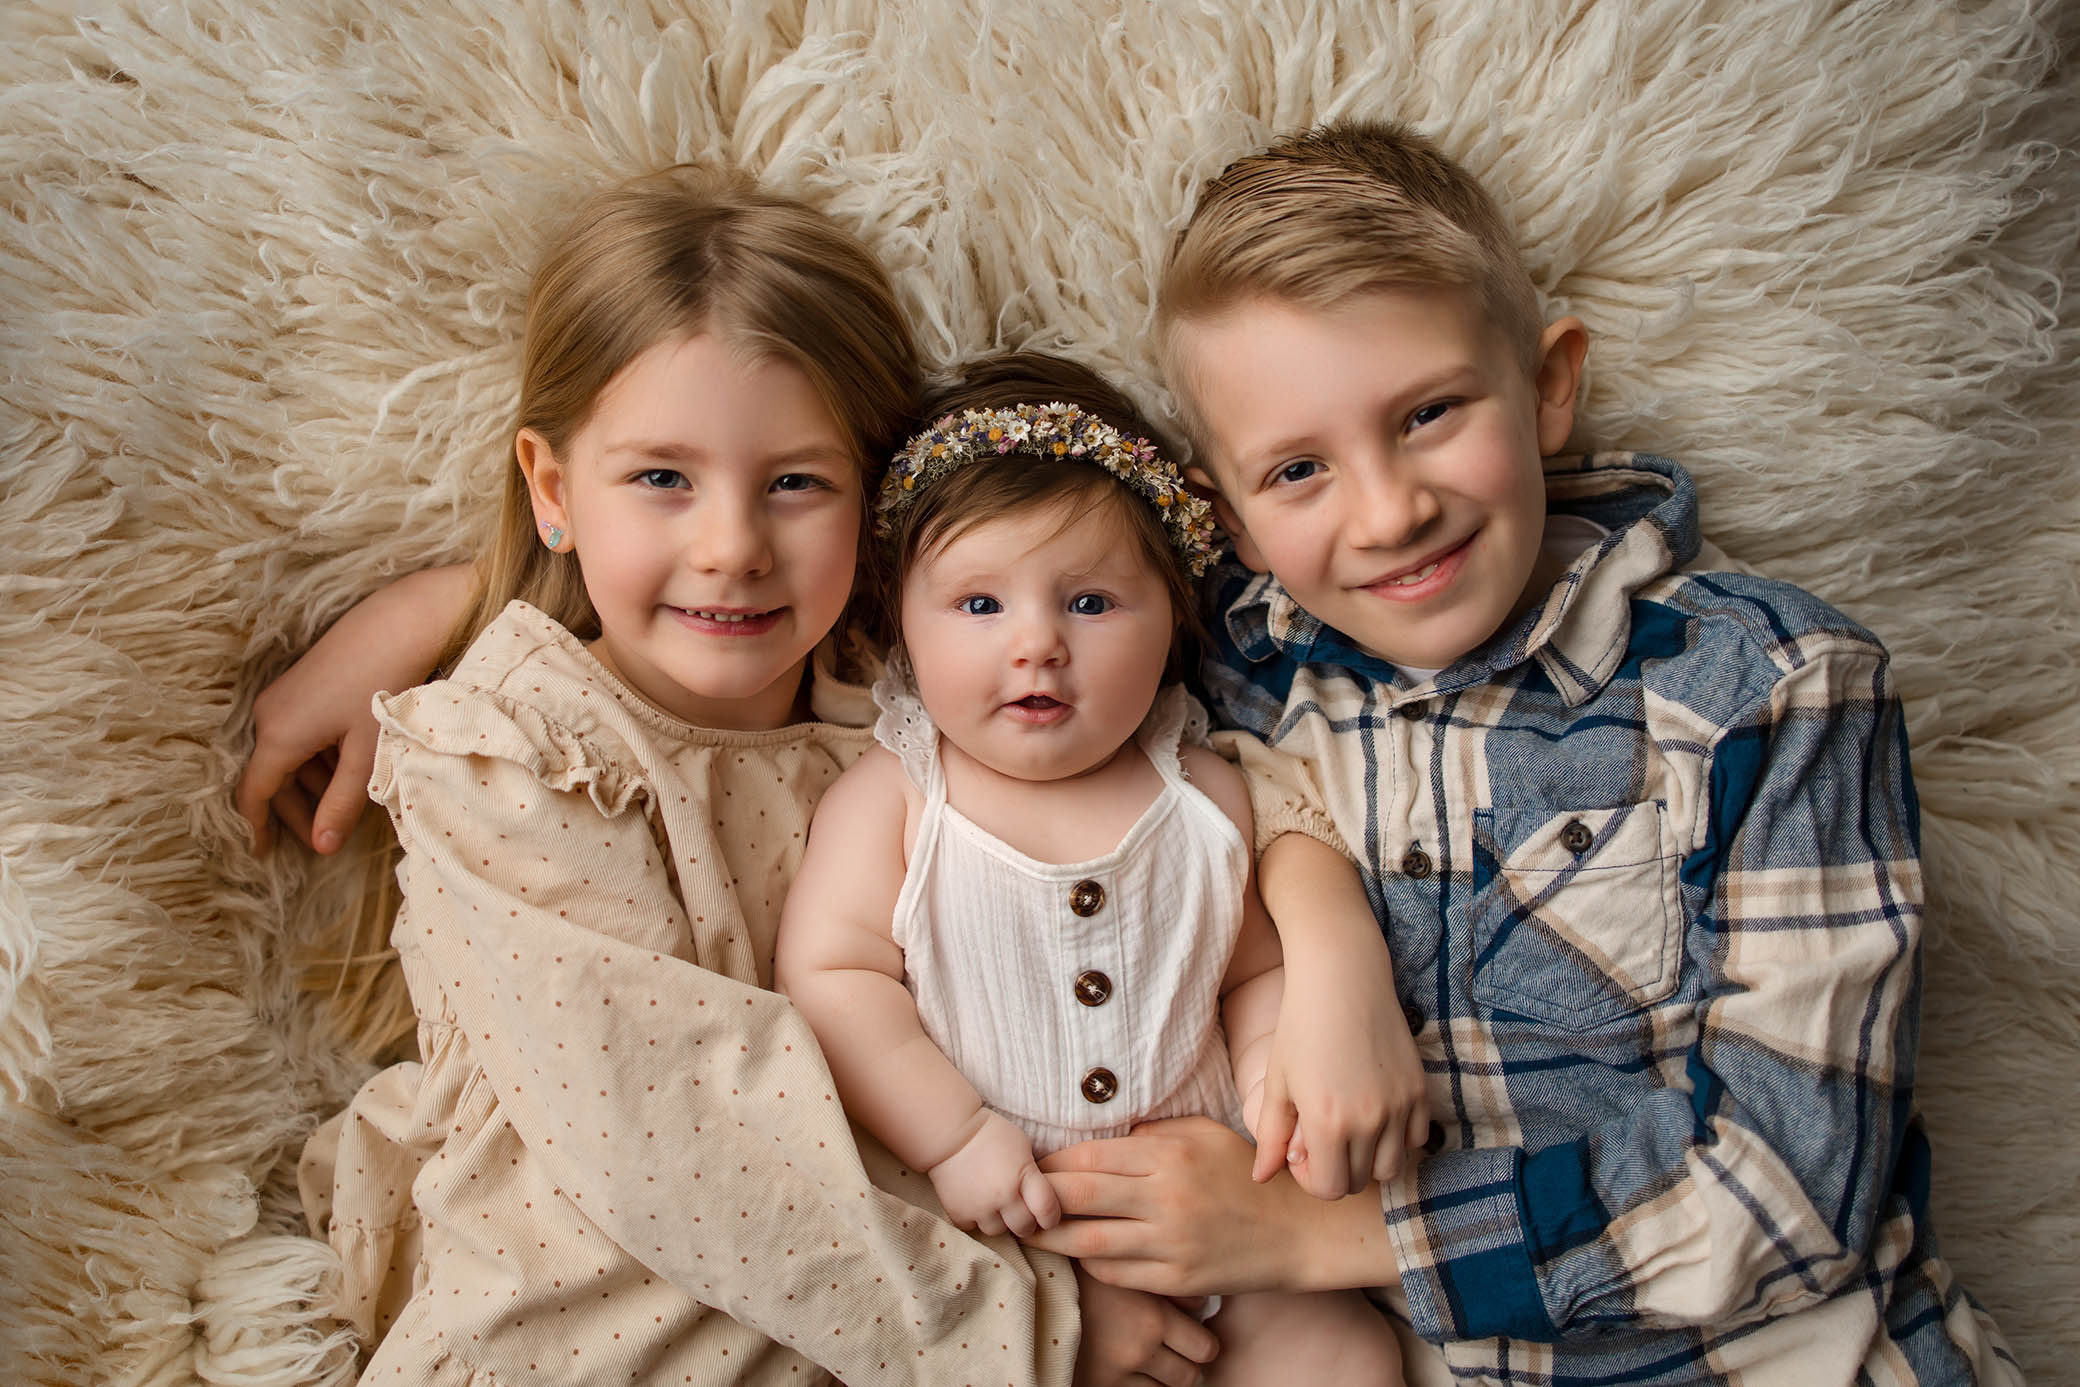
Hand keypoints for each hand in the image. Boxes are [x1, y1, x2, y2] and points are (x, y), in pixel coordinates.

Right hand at [235, 565, 468, 852]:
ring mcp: (284, 697)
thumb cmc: (383, 687)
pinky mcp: (301, 685)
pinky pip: (298, 734)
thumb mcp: (366, 755)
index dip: (258, 828)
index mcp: (278, 735)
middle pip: (271, 777)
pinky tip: (348, 768)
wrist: (399, 622)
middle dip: (294, 812)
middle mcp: (270, 715)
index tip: (264, 857)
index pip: (253, 794)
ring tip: (342, 808)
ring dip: (310, 786)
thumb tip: (323, 848)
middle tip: (323, 840)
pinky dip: (317, 759)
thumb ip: (341, 804)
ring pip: (286, 756)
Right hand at [927, 1111, 1059, 1237]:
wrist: (951, 1132)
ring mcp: (980, 1207)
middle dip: (1026, 1223)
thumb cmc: (991, 1134)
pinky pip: (974, 1228)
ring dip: (1000, 1222)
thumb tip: (1039, 1198)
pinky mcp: (959, 1213)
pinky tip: (976, 1203)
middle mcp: (1003, 1195)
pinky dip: (976, 1219)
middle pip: (1024, 1227)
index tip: (1048, 1218)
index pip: (1047, 1209)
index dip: (1051, 1218)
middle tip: (1022, 1215)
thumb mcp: (1022, 1147)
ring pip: (998, 1231)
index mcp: (1023, 1176)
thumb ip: (1031, 1175)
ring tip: (996, 1206)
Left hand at [1028, 1117, 1397, 1298]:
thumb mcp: (1205, 1135)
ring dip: (1051, 1238)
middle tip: (1014, 1197)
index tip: (1031, 1164)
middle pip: (1078, 1196)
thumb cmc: (1247, 1176)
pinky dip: (1091, 1266)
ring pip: (1088, 1243)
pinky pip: (1118, 1275)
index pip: (1089, 1156)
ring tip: (1027, 1231)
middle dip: (1038, 1197)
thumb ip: (1153, 1134)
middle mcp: (1166, 1199)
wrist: (1299, 1231)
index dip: (1051, 1162)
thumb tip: (1105, 1138)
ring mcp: (1170, 1244)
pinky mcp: (1177, 1280)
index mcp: (1169, 1156)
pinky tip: (1078, 1256)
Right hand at [1071, 1265, 1216, 1386]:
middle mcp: (1139, 1352)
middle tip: (1174, 1351)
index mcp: (1153, 1319)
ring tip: (1146, 1358)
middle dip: (1186, 1366)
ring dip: (1160, 1378)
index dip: (1202, 1344)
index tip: (1194, 1337)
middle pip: (1189, 1377)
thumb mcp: (1127, 1266)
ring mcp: (1116, 1375)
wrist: (1029, 1288)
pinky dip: (1134, 1385)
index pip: (1205, 1349)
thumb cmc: (1080, 1270)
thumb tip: (1202, 1305)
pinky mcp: (1097, 1385)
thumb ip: (1168, 1284)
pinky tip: (1125, 1367)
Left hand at [1246, 968, 1427, 1197]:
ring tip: (1349, 1127)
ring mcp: (1399, 1105)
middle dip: (1337, 1168)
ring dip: (1369, 1158)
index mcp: (1327, 1123)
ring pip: (1391, 1167)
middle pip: (1358, 1181)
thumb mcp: (1278, 1082)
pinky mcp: (1419, 1089)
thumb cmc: (1300, 1026)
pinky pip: (1416, 1139)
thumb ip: (1271, 1136)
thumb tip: (1262, 1177)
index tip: (1301, 1150)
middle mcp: (1369, 1120)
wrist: (1342, 977)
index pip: (1328, 1189)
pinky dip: (1397, 1138)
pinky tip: (1375, 1112)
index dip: (1311, 1178)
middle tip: (1321, 1135)